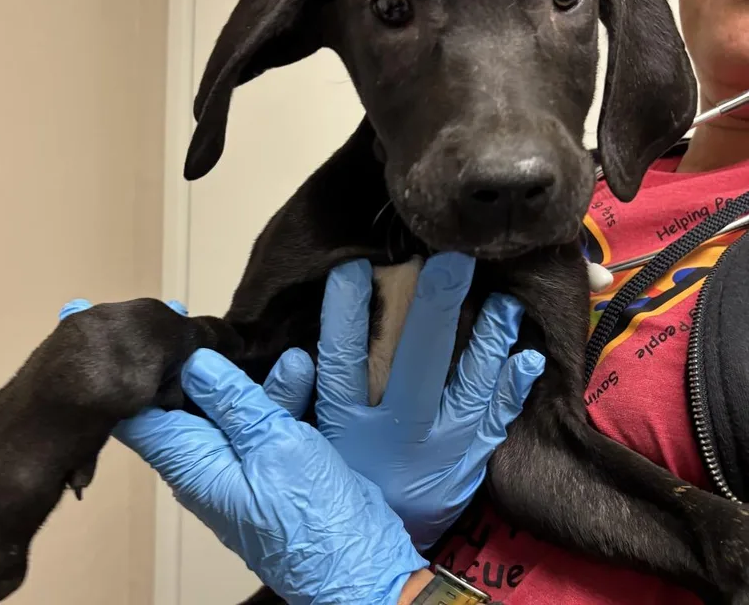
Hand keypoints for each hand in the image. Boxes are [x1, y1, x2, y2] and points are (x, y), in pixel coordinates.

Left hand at [112, 348, 428, 604]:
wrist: (355, 562)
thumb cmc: (309, 515)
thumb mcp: (274, 448)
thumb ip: (236, 403)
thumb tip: (195, 362)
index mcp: (193, 462)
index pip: (138, 415)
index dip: (123, 373)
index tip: (112, 333)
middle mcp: (207, 460)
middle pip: (182, 400)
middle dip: (185, 357)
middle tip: (181, 311)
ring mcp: (241, 460)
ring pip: (229, 402)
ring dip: (243, 370)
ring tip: (246, 332)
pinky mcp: (272, 459)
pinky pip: (264, 415)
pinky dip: (277, 390)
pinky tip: (298, 363)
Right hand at [275, 252, 544, 551]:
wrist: (372, 559)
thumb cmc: (338, 484)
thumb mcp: (302, 448)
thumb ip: (290, 403)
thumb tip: (294, 357)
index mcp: (349, 425)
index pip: (343, 360)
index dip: (346, 313)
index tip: (356, 265)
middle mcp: (399, 432)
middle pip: (418, 362)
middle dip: (435, 308)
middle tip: (452, 258)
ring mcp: (441, 447)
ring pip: (468, 386)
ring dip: (487, 340)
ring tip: (503, 298)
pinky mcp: (468, 461)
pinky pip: (496, 421)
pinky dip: (513, 388)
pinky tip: (529, 357)